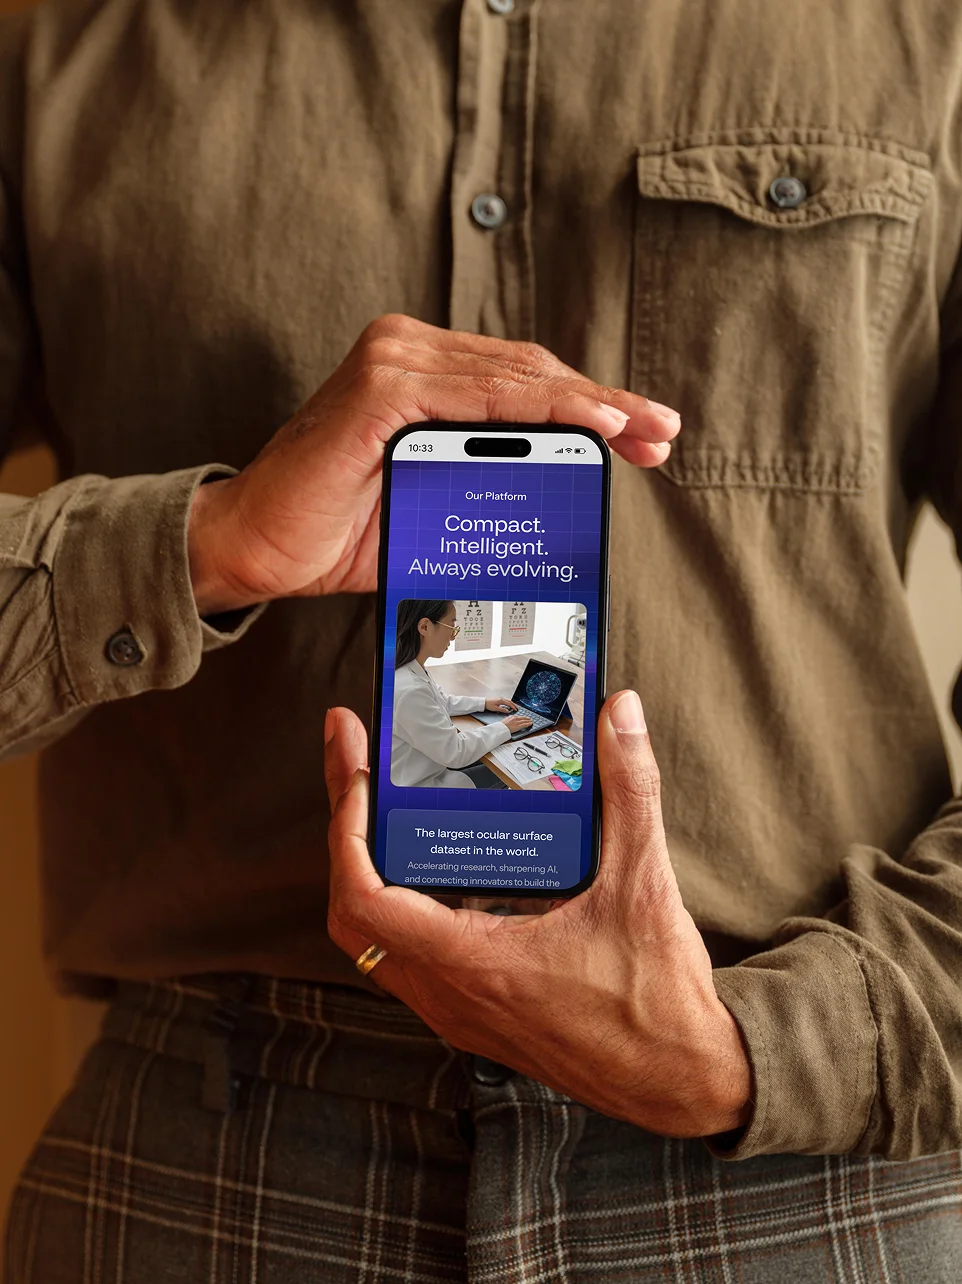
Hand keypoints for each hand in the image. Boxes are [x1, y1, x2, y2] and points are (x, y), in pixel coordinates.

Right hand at [188, 314, 680, 612]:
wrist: (252, 545)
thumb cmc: (335, 529)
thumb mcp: (430, 503)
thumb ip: (484, 485)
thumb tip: (560, 500)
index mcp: (419, 370)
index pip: (521, 380)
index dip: (588, 404)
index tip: (643, 433)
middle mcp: (406, 350)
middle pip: (528, 371)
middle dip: (604, 404)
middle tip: (661, 430)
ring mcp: (392, 363)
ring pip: (514, 378)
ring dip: (588, 406)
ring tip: (640, 430)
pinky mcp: (380, 391)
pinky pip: (477, 398)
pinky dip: (539, 411)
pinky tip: (587, 428)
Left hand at [323, 690, 753, 1138]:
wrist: (680, 1080)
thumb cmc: (657, 1000)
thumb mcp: (644, 884)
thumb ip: (630, 791)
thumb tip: (621, 715)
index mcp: (473, 964)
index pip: (364, 898)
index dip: (346, 828)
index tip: (356, 769)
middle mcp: (450, 994)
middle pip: (353, 913)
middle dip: (345, 832)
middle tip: (357, 767)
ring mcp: (458, 1010)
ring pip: (377, 940)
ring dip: (369, 870)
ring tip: (386, 806)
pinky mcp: (475, 1016)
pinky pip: (410, 958)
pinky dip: (403, 904)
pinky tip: (439, 865)